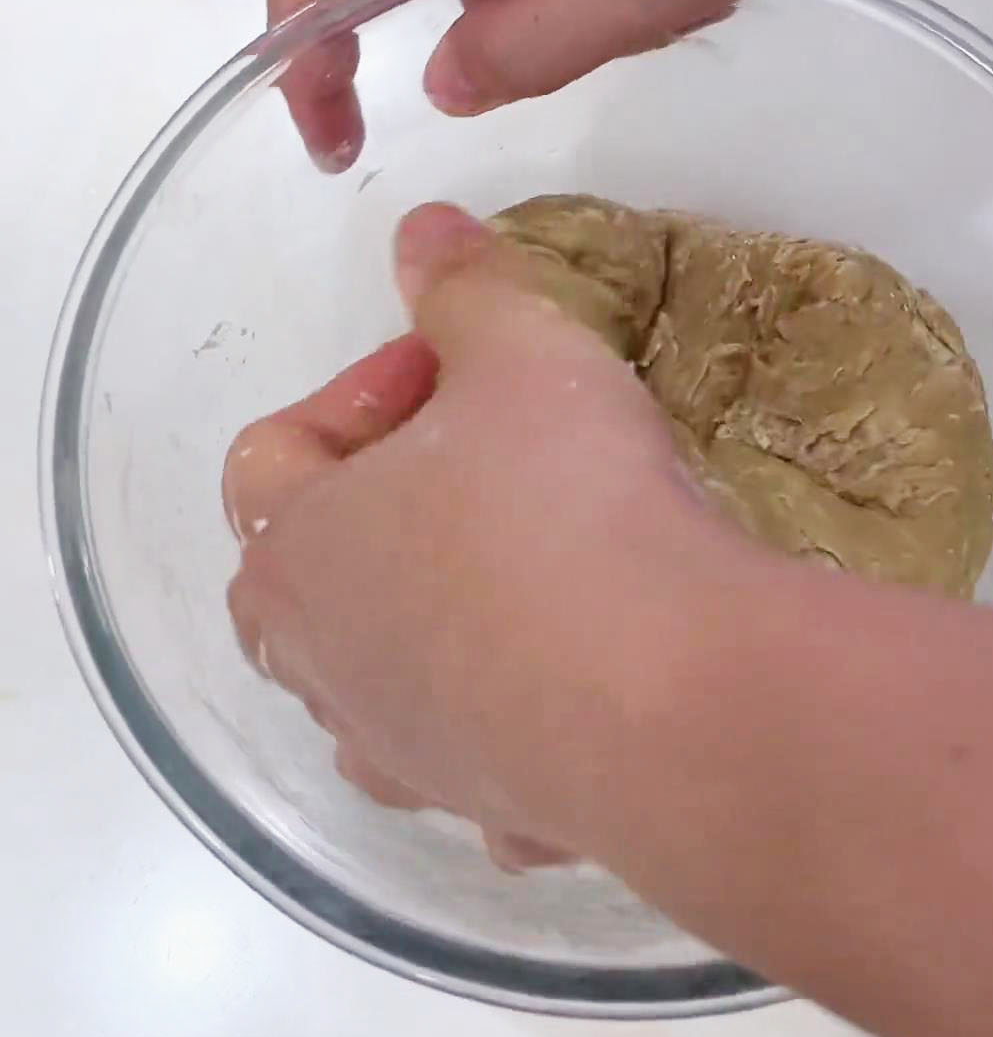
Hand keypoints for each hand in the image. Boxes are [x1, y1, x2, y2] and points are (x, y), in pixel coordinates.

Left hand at [223, 203, 754, 867]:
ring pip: (371, 675)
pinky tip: (572, 681)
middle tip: (474, 470)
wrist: (673, 698)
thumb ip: (465, 288)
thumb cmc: (568, 506)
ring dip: (424, 617)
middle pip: (305, 573)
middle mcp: (324, 665)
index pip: (276, 452)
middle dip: (380, 508)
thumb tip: (423, 230)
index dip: (365, 390)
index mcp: (299, 550)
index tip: (455, 371)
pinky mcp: (485, 806)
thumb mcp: (523, 357)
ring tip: (519, 574)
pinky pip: (469, 756)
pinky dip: (500, 717)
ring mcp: (400, 750)